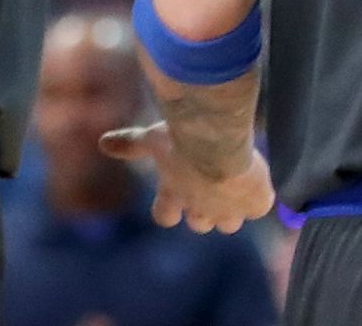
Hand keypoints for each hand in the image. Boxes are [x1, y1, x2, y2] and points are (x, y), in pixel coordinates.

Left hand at [99, 121, 274, 234]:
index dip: (170, 208)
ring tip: (236, 184)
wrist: (216, 142)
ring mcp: (227, 211)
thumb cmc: (181, 138)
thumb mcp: (151, 138)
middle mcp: (199, 209)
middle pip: (200, 224)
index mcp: (173, 194)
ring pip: (229, 224)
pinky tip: (259, 177)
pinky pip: (258, 208)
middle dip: (204, 209)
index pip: (164, 216)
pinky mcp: (254, 204)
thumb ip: (130, 144)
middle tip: (210, 184)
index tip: (176, 195)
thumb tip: (102, 143)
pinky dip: (258, 196)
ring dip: (231, 209)